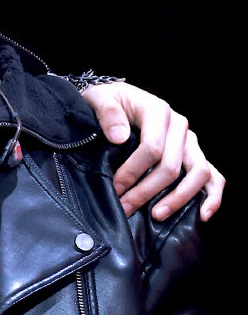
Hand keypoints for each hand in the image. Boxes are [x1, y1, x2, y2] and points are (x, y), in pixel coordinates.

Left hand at [81, 82, 224, 221]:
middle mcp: (179, 126)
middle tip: (125, 208)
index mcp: (158, 110)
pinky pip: (214, 176)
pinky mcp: (194, 155)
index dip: (133, 171)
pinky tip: (202, 215)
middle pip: (171, 166)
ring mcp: (190, 141)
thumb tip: (119, 137)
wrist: (118, 100)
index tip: (116, 188)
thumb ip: (107, 113)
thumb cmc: (109, 102)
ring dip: (178, 198)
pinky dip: (212, 196)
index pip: (152, 147)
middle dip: (146, 191)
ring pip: (198, 173)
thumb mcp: (99, 98)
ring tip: (156, 215)